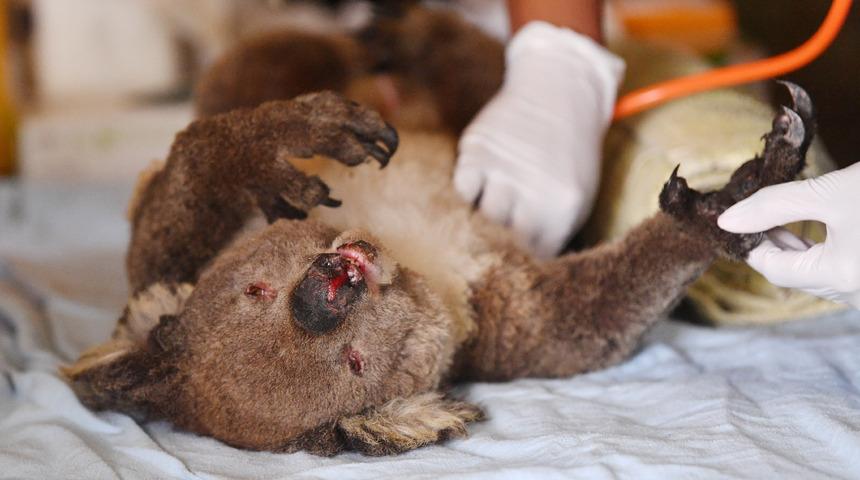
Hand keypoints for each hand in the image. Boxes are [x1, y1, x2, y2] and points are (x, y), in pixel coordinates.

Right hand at [454, 21, 623, 257]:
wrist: (558, 90)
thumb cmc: (569, 152)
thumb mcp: (576, 194)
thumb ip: (553, 230)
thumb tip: (525, 265)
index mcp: (563, 209)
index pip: (535, 256)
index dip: (522, 262)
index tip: (514, 264)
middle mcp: (532, 193)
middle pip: (504, 243)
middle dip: (497, 249)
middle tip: (492, 248)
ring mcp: (502, 171)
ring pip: (479, 219)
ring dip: (478, 223)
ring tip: (482, 220)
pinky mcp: (477, 151)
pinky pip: (462, 190)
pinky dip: (465, 195)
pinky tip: (475, 191)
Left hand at [718, 162, 859, 307]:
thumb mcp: (829, 192)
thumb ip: (774, 206)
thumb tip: (727, 220)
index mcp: (841, 277)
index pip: (773, 269)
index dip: (750, 245)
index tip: (735, 222)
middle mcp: (856, 294)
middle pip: (793, 275)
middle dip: (769, 246)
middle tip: (750, 217)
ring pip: (813, 276)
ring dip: (791, 250)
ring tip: (771, 222)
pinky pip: (833, 273)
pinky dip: (815, 255)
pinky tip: (801, 234)